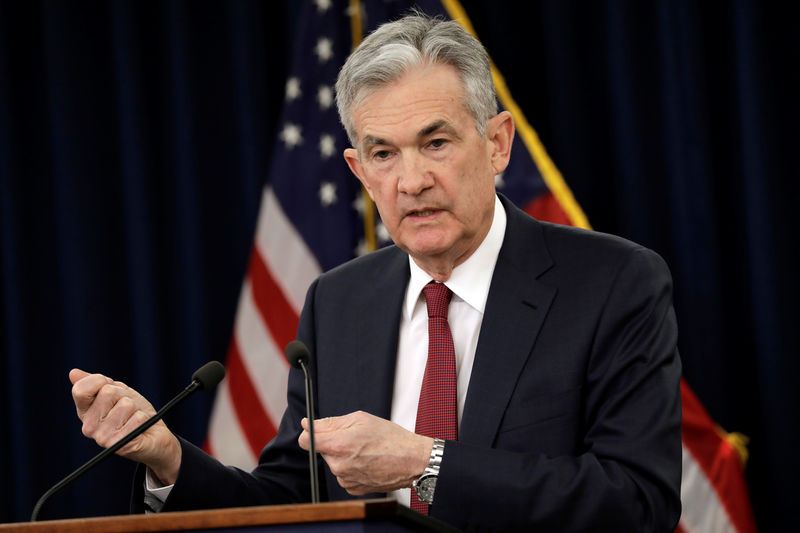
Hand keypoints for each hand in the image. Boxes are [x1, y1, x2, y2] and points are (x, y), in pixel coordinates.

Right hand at [69, 369, 181, 484]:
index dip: (101, 381)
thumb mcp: (117, 392)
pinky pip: (137, 418)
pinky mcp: (119, 446)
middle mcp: (89, 427)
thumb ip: (97, 383)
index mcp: (85, 412)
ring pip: (125, 404)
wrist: (154, 435)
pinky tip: (140, 427)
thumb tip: (73, 373)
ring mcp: (102, 438)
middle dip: (124, 394)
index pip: (80, 389)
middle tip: (128, 407)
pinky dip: (143, 418)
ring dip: (135, 407)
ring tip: (134, 418)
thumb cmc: (134, 411)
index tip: (112, 388)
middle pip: (107, 392)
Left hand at [299, 411, 431, 494]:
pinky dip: (351, 467)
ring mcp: (345, 479)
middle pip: (322, 450)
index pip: (305, 441)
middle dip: (333, 442)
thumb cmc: (391, 438)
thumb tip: (308, 424)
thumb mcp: (361, 419)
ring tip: (365, 450)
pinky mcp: (353, 488)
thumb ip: (331, 422)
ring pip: (334, 462)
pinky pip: (343, 474)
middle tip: (355, 437)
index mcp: (338, 445)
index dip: (310, 432)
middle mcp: (338, 465)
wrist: (412, 461)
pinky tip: (367, 462)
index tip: (316, 430)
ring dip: (343, 455)